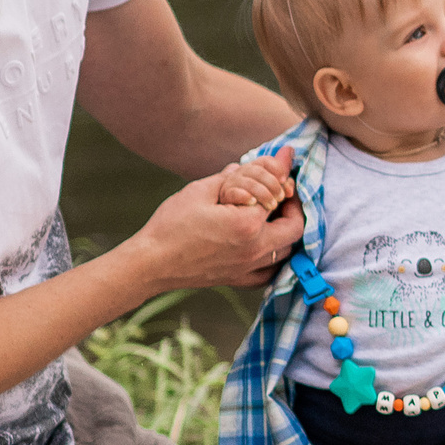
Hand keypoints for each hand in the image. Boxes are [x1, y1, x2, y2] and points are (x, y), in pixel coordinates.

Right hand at [126, 159, 302, 292]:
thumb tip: (250, 164)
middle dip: (293, 206)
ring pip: (286, 251)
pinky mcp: (239, 280)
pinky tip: (266, 244)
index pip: (278, 195)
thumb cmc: (171, 225)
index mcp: (247, 224)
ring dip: (286, 230)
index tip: (285, 165)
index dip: (281, 177)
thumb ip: (232, 177)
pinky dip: (275, 258)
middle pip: (295, 228)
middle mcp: (254, 249)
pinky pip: (270, 272)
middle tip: (283, 192)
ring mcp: (248, 268)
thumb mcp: (199, 191)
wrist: (150, 263)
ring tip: (275, 214)